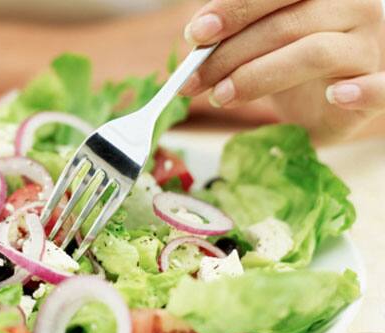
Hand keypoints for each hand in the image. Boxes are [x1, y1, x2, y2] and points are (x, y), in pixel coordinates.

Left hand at [181, 0, 384, 140]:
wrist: (336, 96)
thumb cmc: (295, 60)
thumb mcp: (265, 38)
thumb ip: (240, 31)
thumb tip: (197, 38)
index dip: (233, 9)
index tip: (196, 34)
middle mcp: (353, 7)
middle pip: (286, 23)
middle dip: (230, 53)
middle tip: (192, 79)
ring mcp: (372, 45)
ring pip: (315, 52)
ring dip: (258, 77)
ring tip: (220, 98)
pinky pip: (383, 87)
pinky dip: (362, 91)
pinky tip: (336, 96)